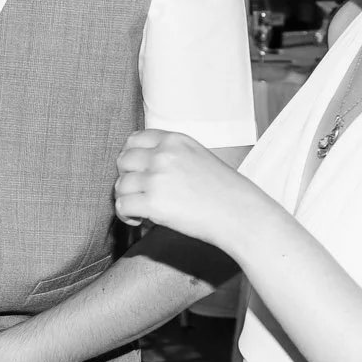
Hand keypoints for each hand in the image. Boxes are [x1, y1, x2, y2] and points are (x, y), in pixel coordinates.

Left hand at [113, 130, 263, 248]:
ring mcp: (157, 178)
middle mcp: (164, 154)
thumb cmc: (225, 192)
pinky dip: (126, 216)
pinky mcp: (153, 203)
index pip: (134, 140)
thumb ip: (172, 156)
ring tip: (140, 211)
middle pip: (123, 161)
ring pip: (120, 185)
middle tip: (138, 194)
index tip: (136, 173)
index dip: (131, 159)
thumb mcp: (199, 158)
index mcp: (175, 140)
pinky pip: (122, 206)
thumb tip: (143, 170)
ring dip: (126, 200)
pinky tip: (140, 221)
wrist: (241, 215)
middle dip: (126, 179)